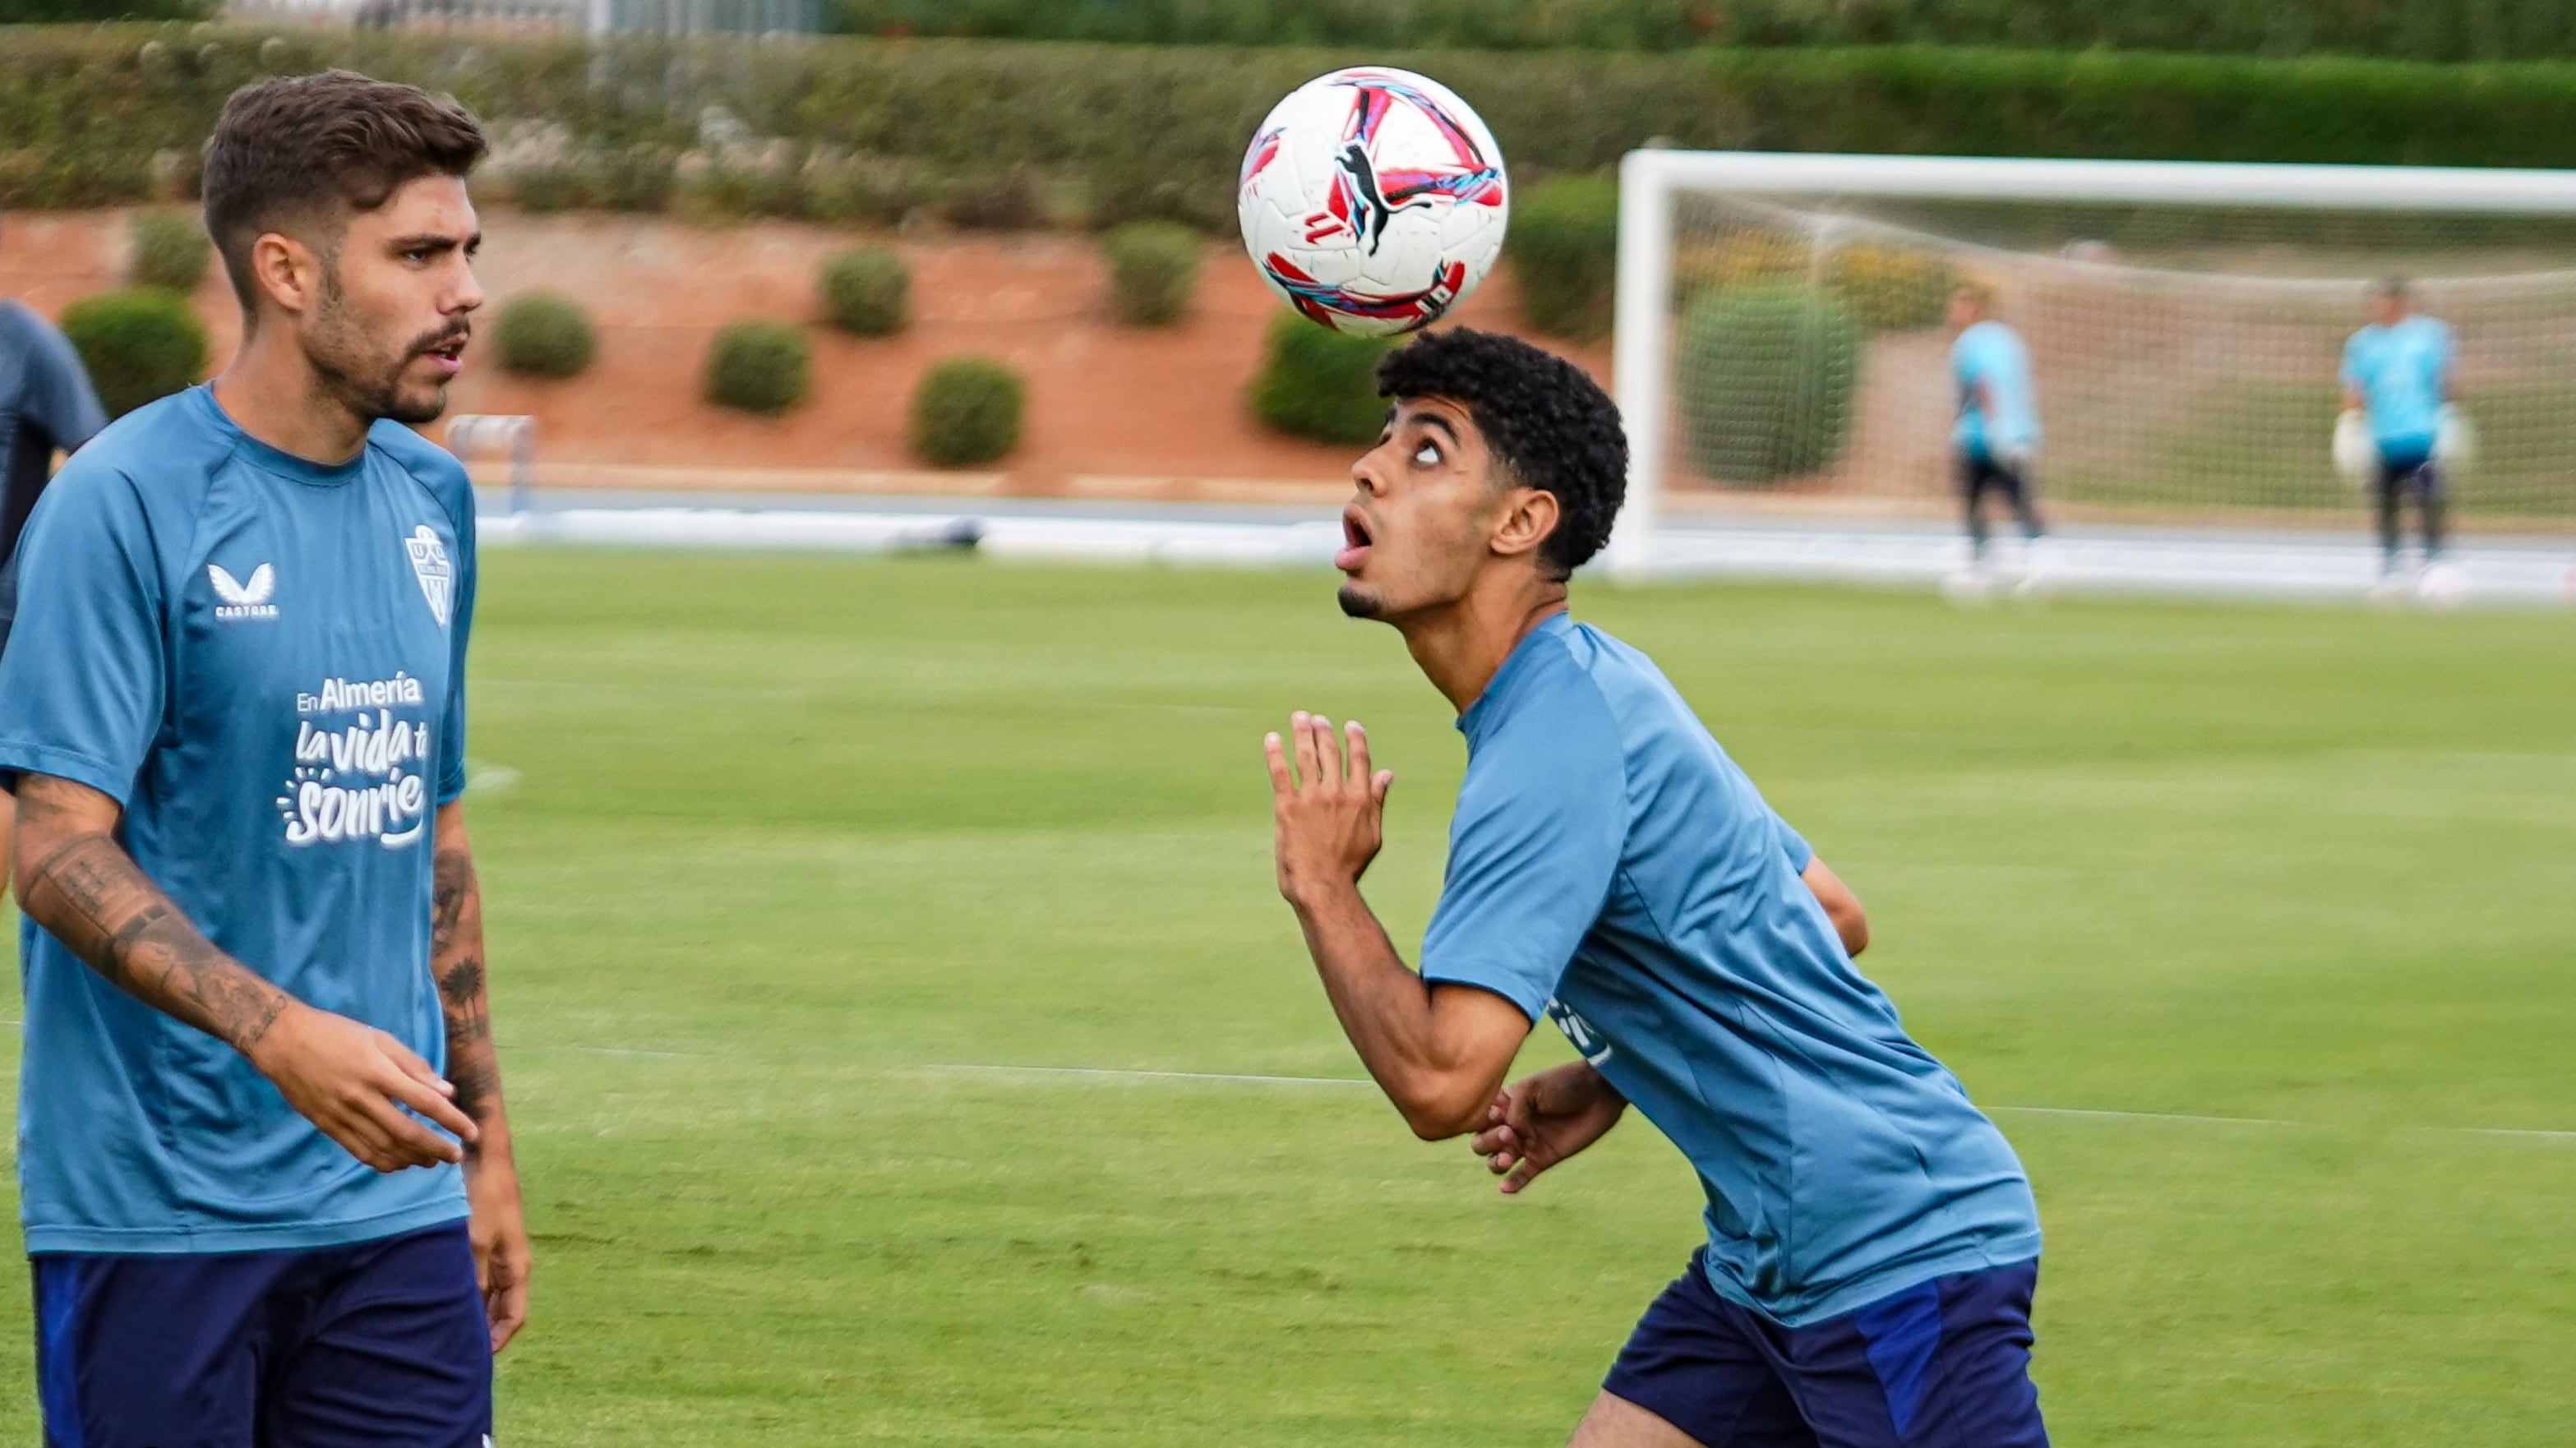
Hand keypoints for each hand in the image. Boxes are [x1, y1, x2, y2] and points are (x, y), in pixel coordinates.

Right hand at [245, 1003, 475, 1171]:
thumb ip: (415, 1066)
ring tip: (432, 1162)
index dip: (452, 1121)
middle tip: (455, 1156)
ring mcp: (341, 1115)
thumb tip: (447, 1092)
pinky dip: (383, 1162)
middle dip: (436, 1148)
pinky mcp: (326, 1126)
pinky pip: (359, 1151)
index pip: (425, 1103)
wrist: (282, 1041)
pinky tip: (400, 1164)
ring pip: (384, 1147)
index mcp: (378, 1071)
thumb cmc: (337, 1034)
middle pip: (407, 1132)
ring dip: (412, 1159)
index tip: (471, 1133)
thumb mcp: (380, 1039)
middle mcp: (361, 1097)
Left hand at [467, 1155, 530, 1352]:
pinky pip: (481, 1280)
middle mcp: (512, 1266)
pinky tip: (446, 1298)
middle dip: (485, 1330)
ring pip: (490, 1296)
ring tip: (448, 1327)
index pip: (515, 1318)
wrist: (486, 1160)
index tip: (474, 1357)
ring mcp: (500, 1255)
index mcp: (517, 1269)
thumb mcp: (475, 1241)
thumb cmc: (484, 1198)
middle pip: (503, 1310)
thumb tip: (468, 1311)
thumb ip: (473, 1279)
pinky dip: (468, 1294)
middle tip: (456, 1347)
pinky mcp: (487, 1244)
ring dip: (475, 1312)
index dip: (497, 1341)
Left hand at [1264, 712, 1393, 905]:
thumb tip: (1386, 774)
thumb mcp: (1373, 834)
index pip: (1359, 759)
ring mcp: (1311, 798)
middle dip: (1323, 731)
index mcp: (1359, 798)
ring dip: (1302, 733)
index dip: (1355, 739)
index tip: (1350, 725)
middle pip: (1330, 752)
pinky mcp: (1287, 807)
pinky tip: (1272, 738)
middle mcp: (1336, 793)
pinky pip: (1280, 773)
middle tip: (1317, 718)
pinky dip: (1275, 753)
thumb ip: (1376, 800)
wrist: (1323, 886)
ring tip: (1299, 718)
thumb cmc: (1349, 866)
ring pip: (1306, 756)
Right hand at [1470, 1060, 1626, 1194]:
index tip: (1498, 1114)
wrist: (1598, 1093)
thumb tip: (1509, 1134)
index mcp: (1504, 1104)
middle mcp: (1512, 1125)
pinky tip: (1505, 1188)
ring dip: (1497, 1162)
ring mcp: (1527, 1143)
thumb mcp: (1531, 1089)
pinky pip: (1523, 1175)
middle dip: (1488, 1141)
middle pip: (1482, 1143)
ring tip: (1509, 1158)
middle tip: (1509, 1133)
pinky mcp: (1543, 1158)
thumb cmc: (1565, 1083)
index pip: (1479, 1119)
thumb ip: (1514, 1110)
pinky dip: (1513, 1183)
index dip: (1482, 1122)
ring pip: (1498, 1161)